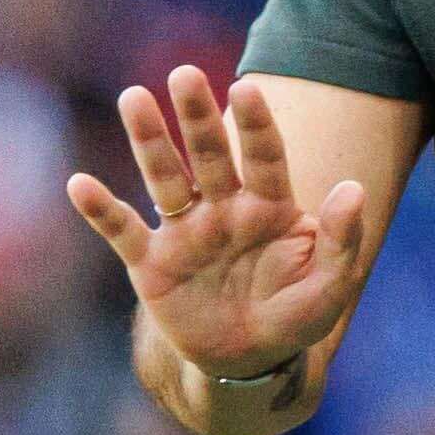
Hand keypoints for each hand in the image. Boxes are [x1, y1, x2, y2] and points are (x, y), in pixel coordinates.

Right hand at [67, 65, 363, 405]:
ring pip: (164, 178)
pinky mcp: (152, 263)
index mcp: (269, 206)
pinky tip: (79, 184)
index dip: (255, 124)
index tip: (245, 88)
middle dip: (197, 116)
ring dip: (150, 141)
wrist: (249, 360)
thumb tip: (355, 189)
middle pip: (208, 154)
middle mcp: (224, 207)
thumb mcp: (330, 286)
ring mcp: (185, 231)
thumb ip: (342, 239)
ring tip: (134, 98)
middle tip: (185, 74)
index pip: (263, 156)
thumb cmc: (294, 314)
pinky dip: (102, 210)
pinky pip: (123, 231)